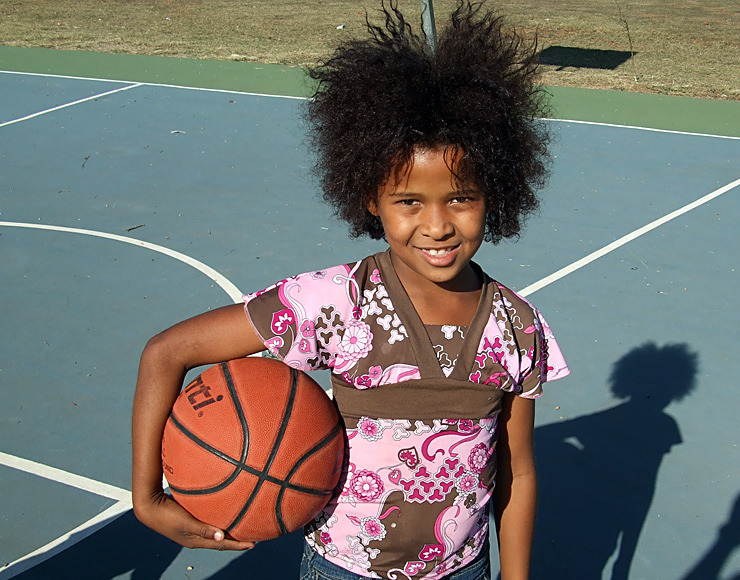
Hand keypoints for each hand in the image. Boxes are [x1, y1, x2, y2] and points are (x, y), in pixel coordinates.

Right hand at [134, 490, 254, 550]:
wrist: (148, 506)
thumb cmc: (166, 515)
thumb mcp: (185, 522)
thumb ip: (202, 529)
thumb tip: (221, 537)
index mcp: (195, 541)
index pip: (221, 545)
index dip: (238, 545)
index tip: (254, 544)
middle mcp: (195, 537)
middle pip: (220, 540)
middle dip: (236, 540)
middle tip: (252, 535)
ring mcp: (191, 529)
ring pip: (214, 531)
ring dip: (228, 530)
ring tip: (242, 525)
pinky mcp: (188, 519)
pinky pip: (208, 522)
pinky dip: (218, 520)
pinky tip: (224, 513)